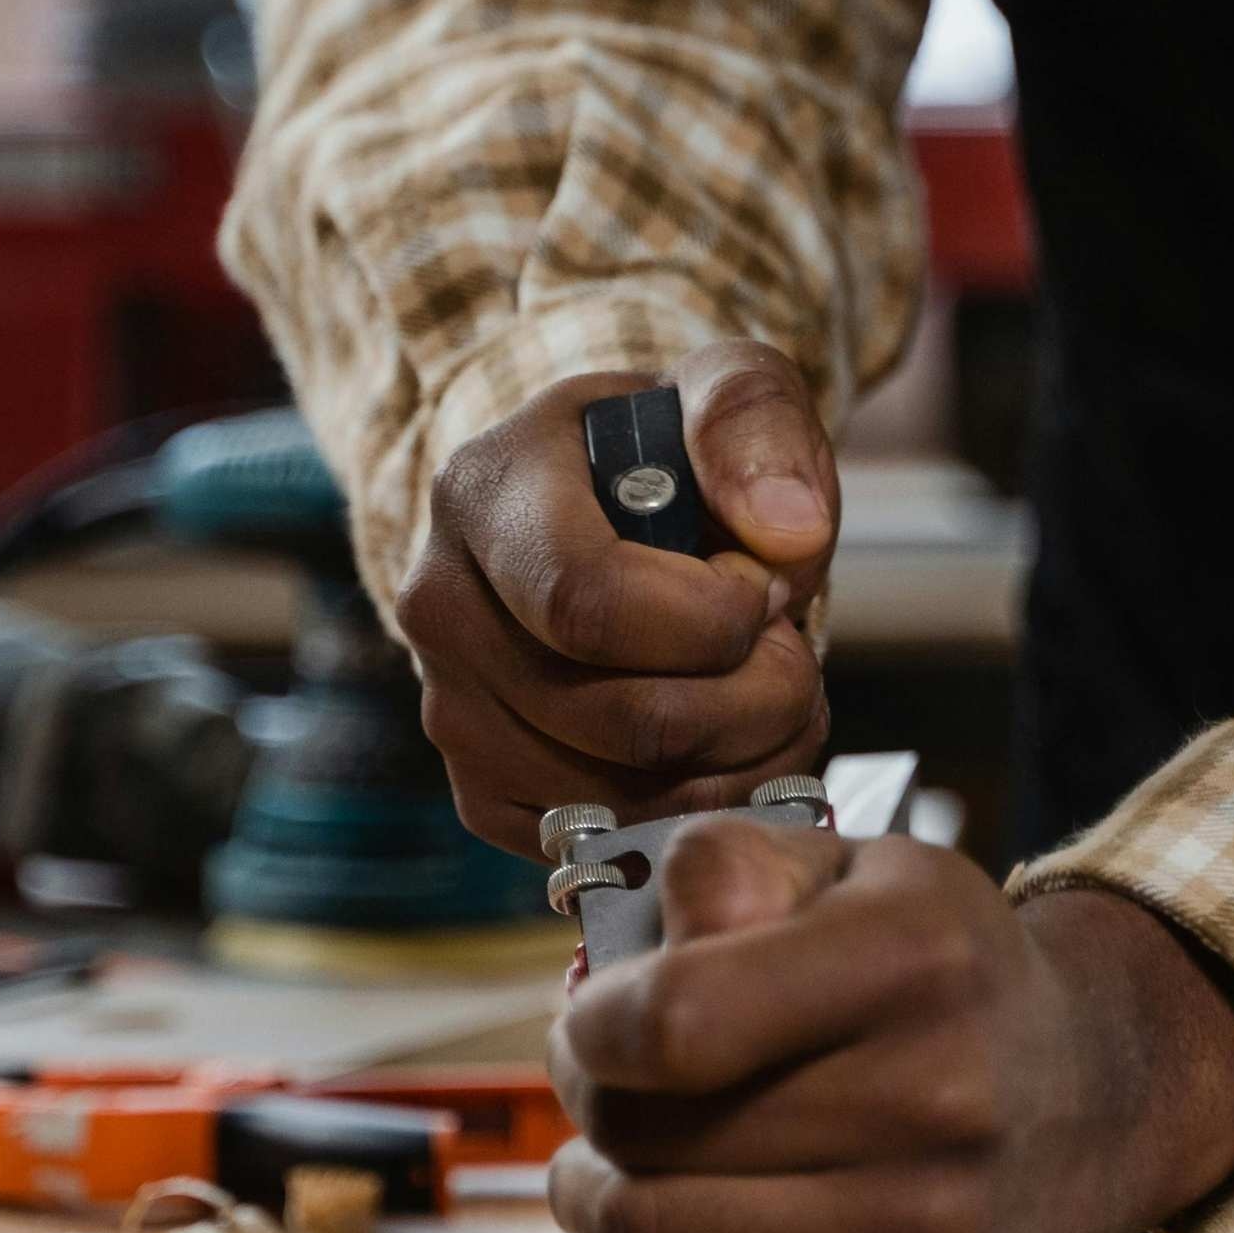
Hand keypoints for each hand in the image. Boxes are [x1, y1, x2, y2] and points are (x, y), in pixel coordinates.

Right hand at [394, 342, 837, 857]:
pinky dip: (698, 812)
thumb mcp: (723, 391)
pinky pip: (606, 841)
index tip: (763, 591)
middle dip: (756, 701)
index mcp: (484, 493)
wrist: (597, 514)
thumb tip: (786, 536)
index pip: (588, 602)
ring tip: (773, 696)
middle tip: (792, 654)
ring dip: (744, 763)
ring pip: (624, 796)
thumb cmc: (668, 457)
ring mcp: (450, 712)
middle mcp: (441, 608)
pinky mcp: (480, 793)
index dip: (711, 622)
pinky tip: (728, 748)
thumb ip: (755, 426)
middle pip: (622, 718)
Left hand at [486, 818, 1233, 1232]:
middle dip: (588, 1105)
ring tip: (604, 1164)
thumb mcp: (859, 871)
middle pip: (649, 1135)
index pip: (673, 1021)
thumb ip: (732, 862)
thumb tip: (647, 943)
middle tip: (602, 1086)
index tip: (590, 1021)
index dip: (590, 1026)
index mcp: (916, 960)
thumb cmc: (947, 977)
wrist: (1104, 1098)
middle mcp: (940, 1101)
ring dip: (589, 1198)